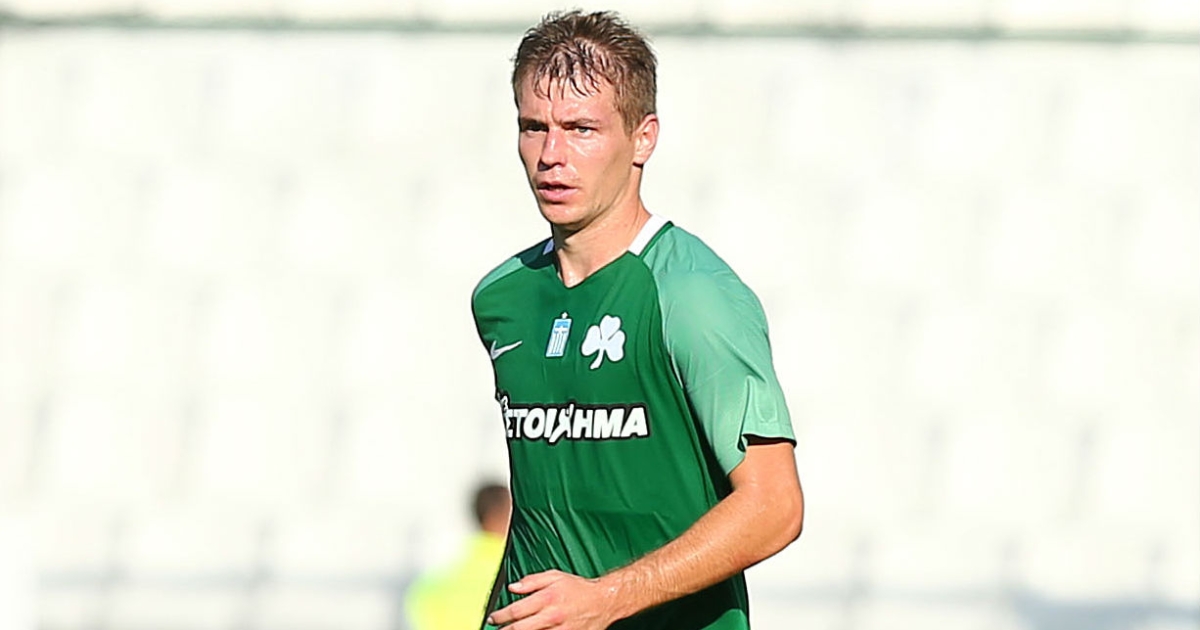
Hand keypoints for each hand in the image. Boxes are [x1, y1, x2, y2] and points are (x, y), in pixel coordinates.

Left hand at [486, 570, 620, 629]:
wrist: (603, 601)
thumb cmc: (578, 588)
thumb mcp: (555, 576)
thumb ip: (532, 581)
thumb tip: (513, 587)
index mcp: (547, 598)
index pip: (516, 610)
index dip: (500, 616)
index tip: (493, 618)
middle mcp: (552, 615)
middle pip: (520, 628)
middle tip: (496, 629)